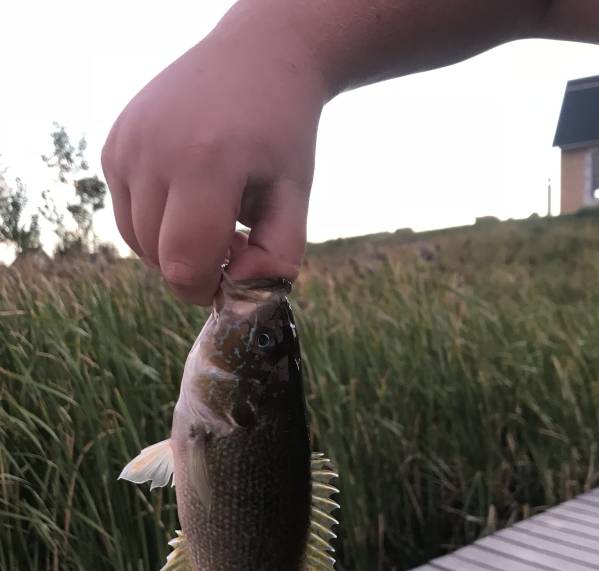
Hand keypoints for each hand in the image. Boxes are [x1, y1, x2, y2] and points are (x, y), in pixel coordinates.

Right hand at [101, 5, 326, 303]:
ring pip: (137, 242)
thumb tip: (235, 291)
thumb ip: (277, 257)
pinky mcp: (111, 147)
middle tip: (234, 240)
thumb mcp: (295, 196)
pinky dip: (155, 222)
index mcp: (206, 161)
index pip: (184, 264)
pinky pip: (127, 214)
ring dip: (173, 248)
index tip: (233, 276)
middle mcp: (153, 150)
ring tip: (213, 216)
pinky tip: (188, 195)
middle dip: (196, 268)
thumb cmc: (281, 134)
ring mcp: (124, 145)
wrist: (254, 60)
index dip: (206, 289)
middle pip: (158, 258)